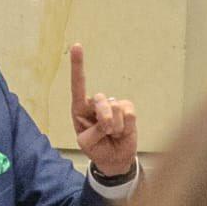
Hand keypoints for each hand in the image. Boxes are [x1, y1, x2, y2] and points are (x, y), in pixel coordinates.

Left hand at [68, 43, 136, 175]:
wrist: (114, 159)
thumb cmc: (97, 148)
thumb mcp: (87, 143)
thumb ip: (94, 131)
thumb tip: (108, 120)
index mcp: (79, 109)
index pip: (78, 85)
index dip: (78, 66)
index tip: (77, 46)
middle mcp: (95, 104)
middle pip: (101, 100)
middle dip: (104, 119)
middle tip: (106, 133)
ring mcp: (113, 106)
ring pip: (116, 109)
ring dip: (115, 128)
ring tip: (113, 135)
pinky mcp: (128, 110)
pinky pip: (129, 114)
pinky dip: (126, 126)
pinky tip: (122, 132)